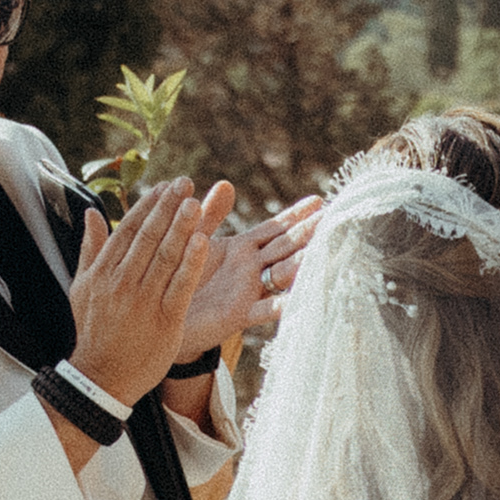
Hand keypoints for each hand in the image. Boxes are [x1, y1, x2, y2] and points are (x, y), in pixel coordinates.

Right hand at [66, 179, 229, 399]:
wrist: (101, 377)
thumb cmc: (93, 331)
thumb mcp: (82, 288)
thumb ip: (90, 250)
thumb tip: (91, 215)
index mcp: (102, 272)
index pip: (128, 230)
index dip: (148, 206)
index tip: (164, 186)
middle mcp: (121, 282)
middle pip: (148, 237)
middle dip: (168, 207)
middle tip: (185, 184)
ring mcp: (143, 301)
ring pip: (165, 256)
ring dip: (181, 227)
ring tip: (196, 202)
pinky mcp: (164, 320)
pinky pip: (181, 286)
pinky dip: (192, 263)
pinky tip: (203, 241)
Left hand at [170, 194, 322, 364]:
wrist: (164, 316)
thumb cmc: (183, 276)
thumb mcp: (195, 239)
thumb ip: (211, 215)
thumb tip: (226, 183)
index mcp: (243, 248)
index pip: (275, 227)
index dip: (296, 215)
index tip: (319, 201)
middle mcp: (252, 268)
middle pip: (286, 246)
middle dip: (309, 233)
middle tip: (335, 220)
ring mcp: (249, 291)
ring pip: (281, 274)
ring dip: (301, 264)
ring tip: (323, 254)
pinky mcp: (239, 314)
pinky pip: (264, 309)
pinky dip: (282, 307)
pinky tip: (298, 303)